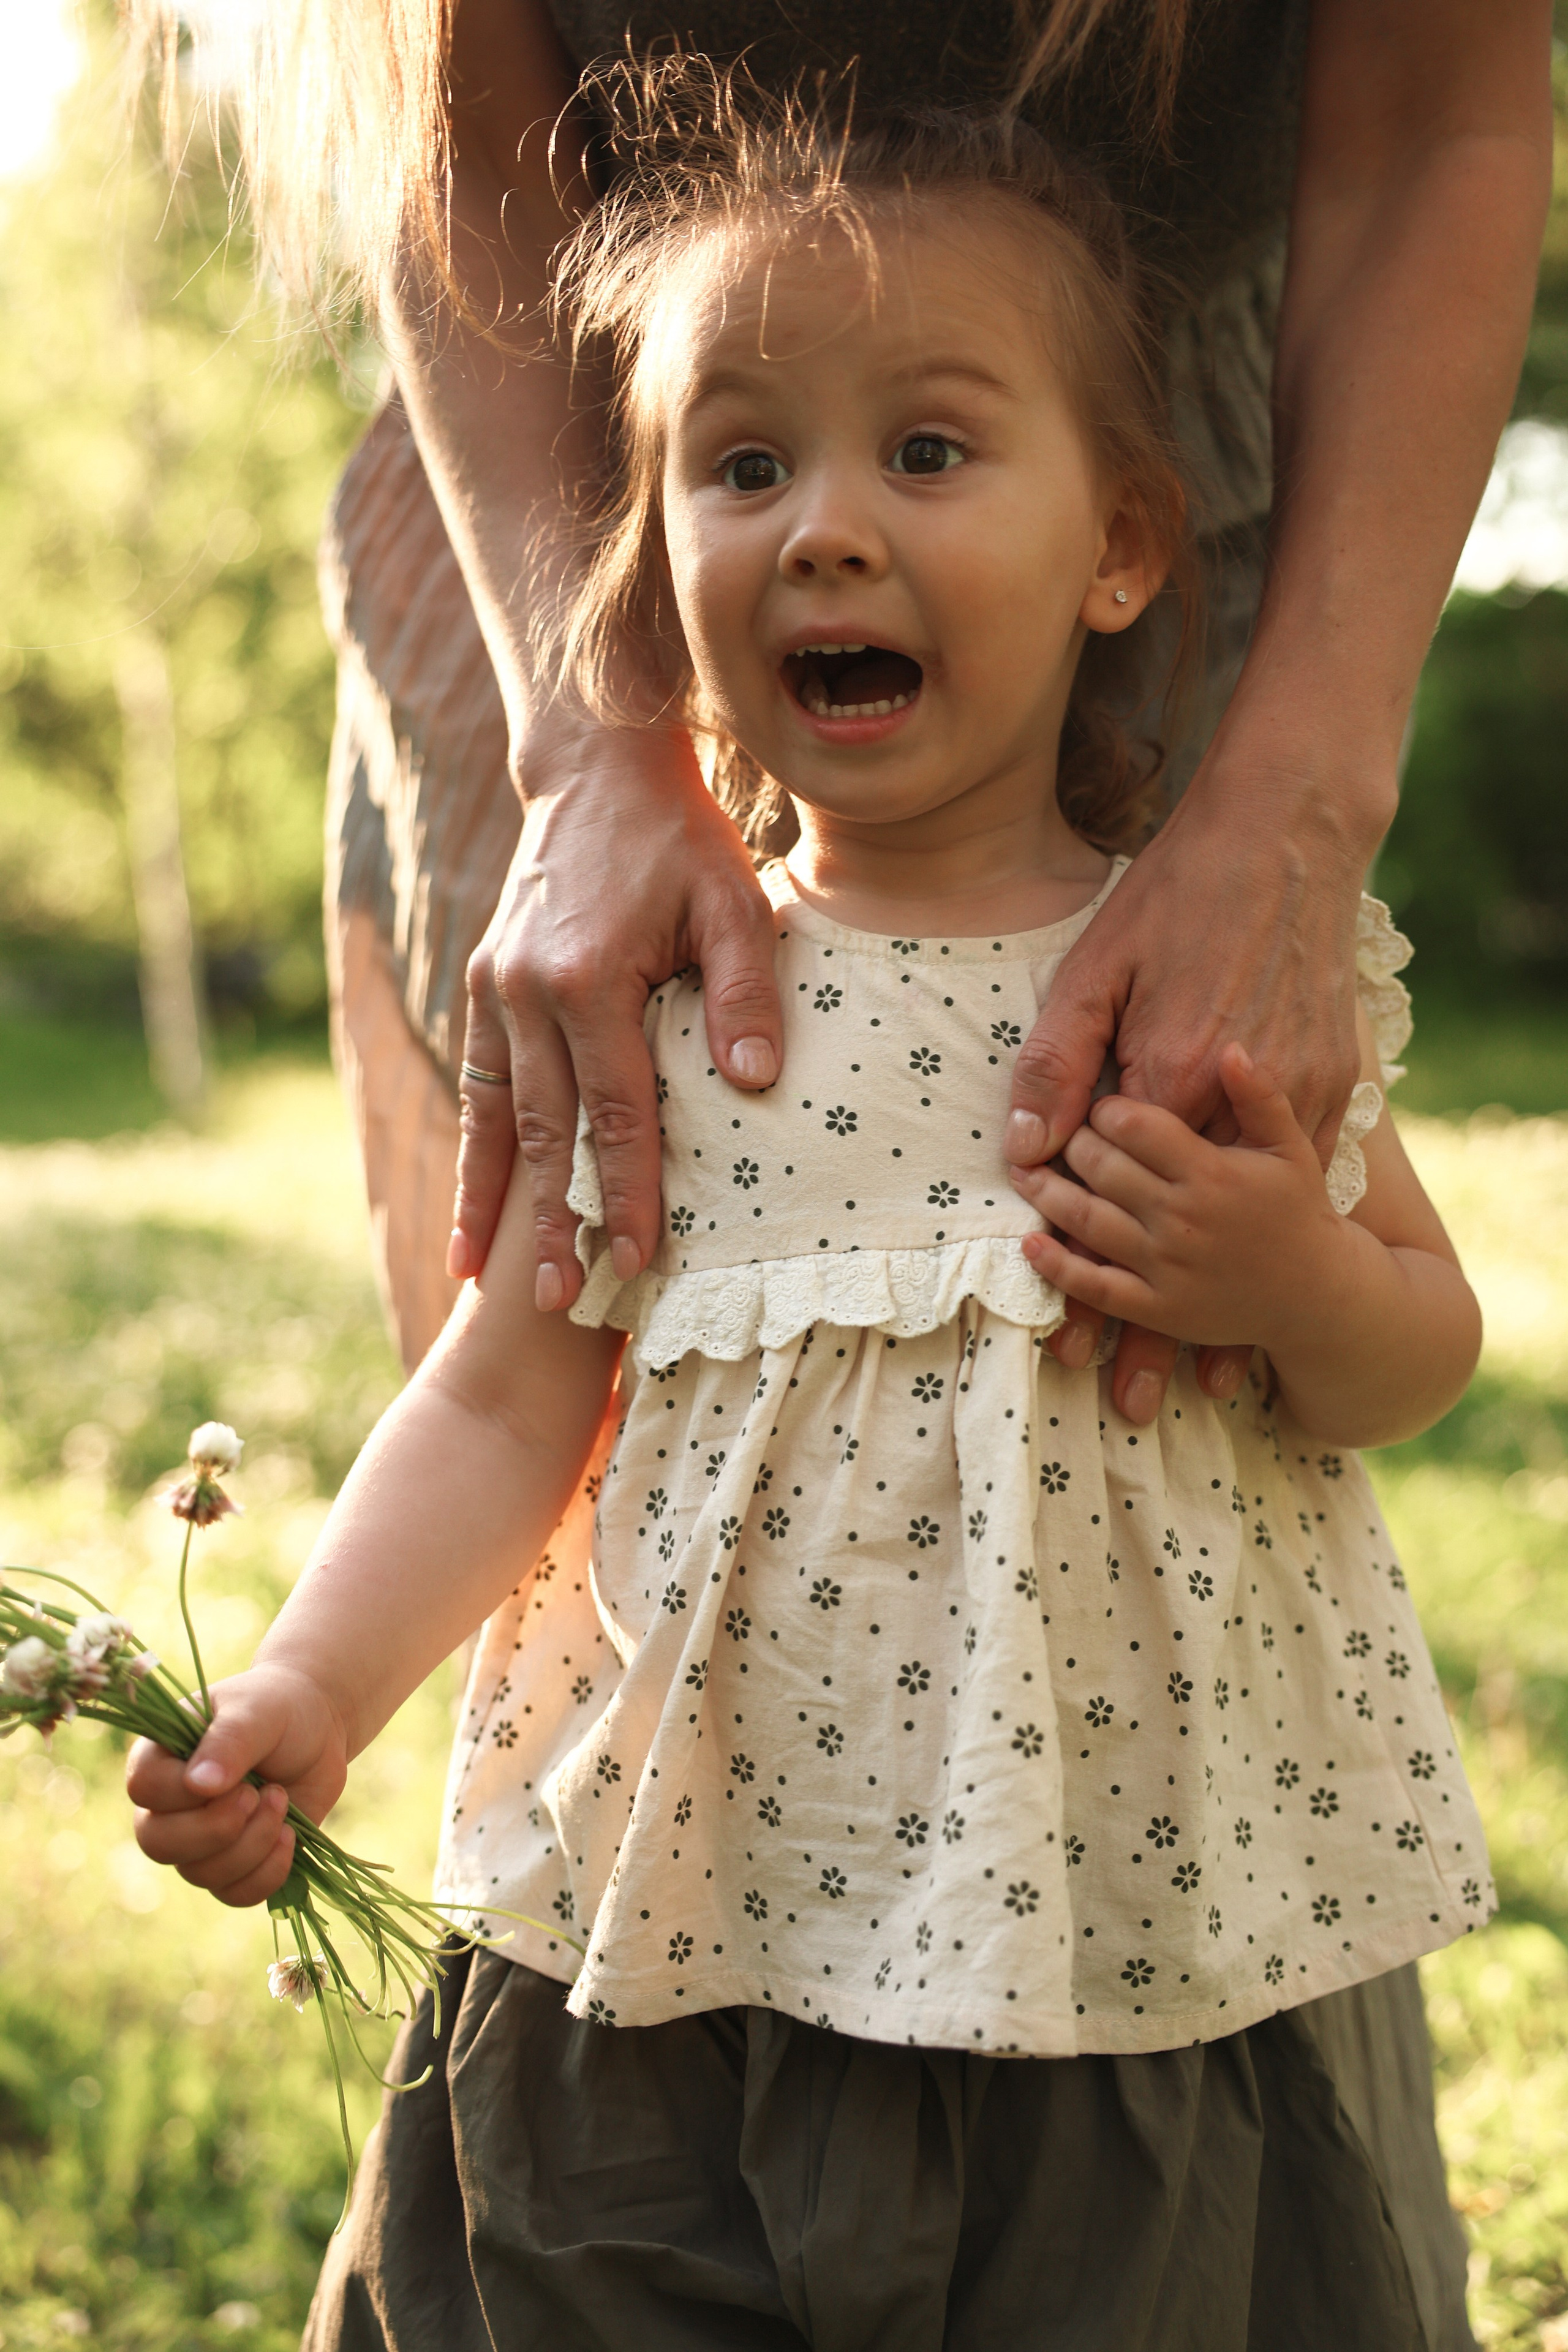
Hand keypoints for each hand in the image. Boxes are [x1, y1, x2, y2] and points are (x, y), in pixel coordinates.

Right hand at [126, 1663, 348, 1908]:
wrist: (318, 1729)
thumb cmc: (279, 1709)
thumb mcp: (258, 1712)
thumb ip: (229, 1741)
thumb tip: (198, 1785)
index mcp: (162, 1755)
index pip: (144, 1787)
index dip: (185, 1792)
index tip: (236, 1775)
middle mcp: (170, 1803)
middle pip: (158, 1843)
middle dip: (218, 1827)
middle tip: (259, 1793)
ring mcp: (199, 1838)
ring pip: (200, 1874)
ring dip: (252, 1844)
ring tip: (281, 1800)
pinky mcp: (233, 1863)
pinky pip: (234, 1894)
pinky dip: (267, 1873)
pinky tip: (289, 1835)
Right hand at [449, 713, 784, 1307]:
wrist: (595, 774)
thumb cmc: (680, 841)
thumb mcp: (733, 899)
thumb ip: (745, 991)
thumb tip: (754, 1085)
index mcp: (588, 977)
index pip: (618, 1110)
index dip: (629, 1190)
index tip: (636, 1259)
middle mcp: (526, 991)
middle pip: (546, 1130)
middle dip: (552, 1222)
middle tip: (558, 1304)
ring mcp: (494, 990)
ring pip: (496, 1118)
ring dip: (494, 1204)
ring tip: (487, 1283)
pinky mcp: (483, 987)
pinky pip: (479, 1088)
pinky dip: (474, 1155)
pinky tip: (470, 1215)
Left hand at [1012, 1045, 1345, 1355]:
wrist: (1317, 1293)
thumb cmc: (1297, 1209)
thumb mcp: (1291, 1144)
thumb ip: (1261, 1096)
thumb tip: (1232, 1049)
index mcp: (1212, 1171)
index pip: (1135, 1127)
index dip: (1104, 1110)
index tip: (1099, 1105)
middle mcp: (1185, 1219)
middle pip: (1104, 1169)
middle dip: (1074, 1145)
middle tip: (1062, 1132)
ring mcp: (1169, 1268)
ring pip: (1089, 1223)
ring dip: (1049, 1195)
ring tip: (1024, 1171)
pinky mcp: (1159, 1310)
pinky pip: (1096, 1287)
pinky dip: (1057, 1266)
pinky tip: (1031, 1241)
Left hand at [1019, 752, 1376, 1412]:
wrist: (1287, 846)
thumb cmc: (1177, 900)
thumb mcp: (1098, 969)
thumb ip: (1058, 1058)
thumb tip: (1025, 1144)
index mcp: (1169, 1073)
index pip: (1108, 1183)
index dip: (1074, 1256)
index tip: (1052, 1328)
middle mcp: (1229, 1100)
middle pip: (1168, 1226)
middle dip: (1127, 1317)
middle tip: (1090, 1380)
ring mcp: (1289, 1100)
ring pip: (1231, 1227)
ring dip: (1192, 1310)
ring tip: (1156, 1382)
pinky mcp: (1329, 1091)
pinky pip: (1288, 1194)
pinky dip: (1260, 1249)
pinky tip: (1237, 1308)